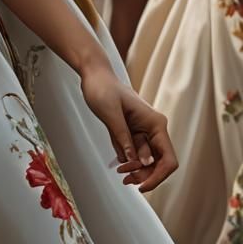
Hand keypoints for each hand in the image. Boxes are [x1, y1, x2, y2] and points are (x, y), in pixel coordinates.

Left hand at [79, 62, 176, 191]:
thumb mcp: (111, 113)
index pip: (168, 159)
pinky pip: (134, 154)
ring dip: (136, 170)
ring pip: (146, 161)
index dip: (158, 176)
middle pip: (157, 163)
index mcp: (156, 123)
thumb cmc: (102, 88)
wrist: (93, 74)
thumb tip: (136, 162)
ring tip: (120, 173)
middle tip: (125, 179)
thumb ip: (123, 137)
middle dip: (144, 175)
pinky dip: (128, 162)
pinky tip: (119, 164)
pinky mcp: (132, 133)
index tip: (142, 186)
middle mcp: (153, 129)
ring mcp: (143, 132)